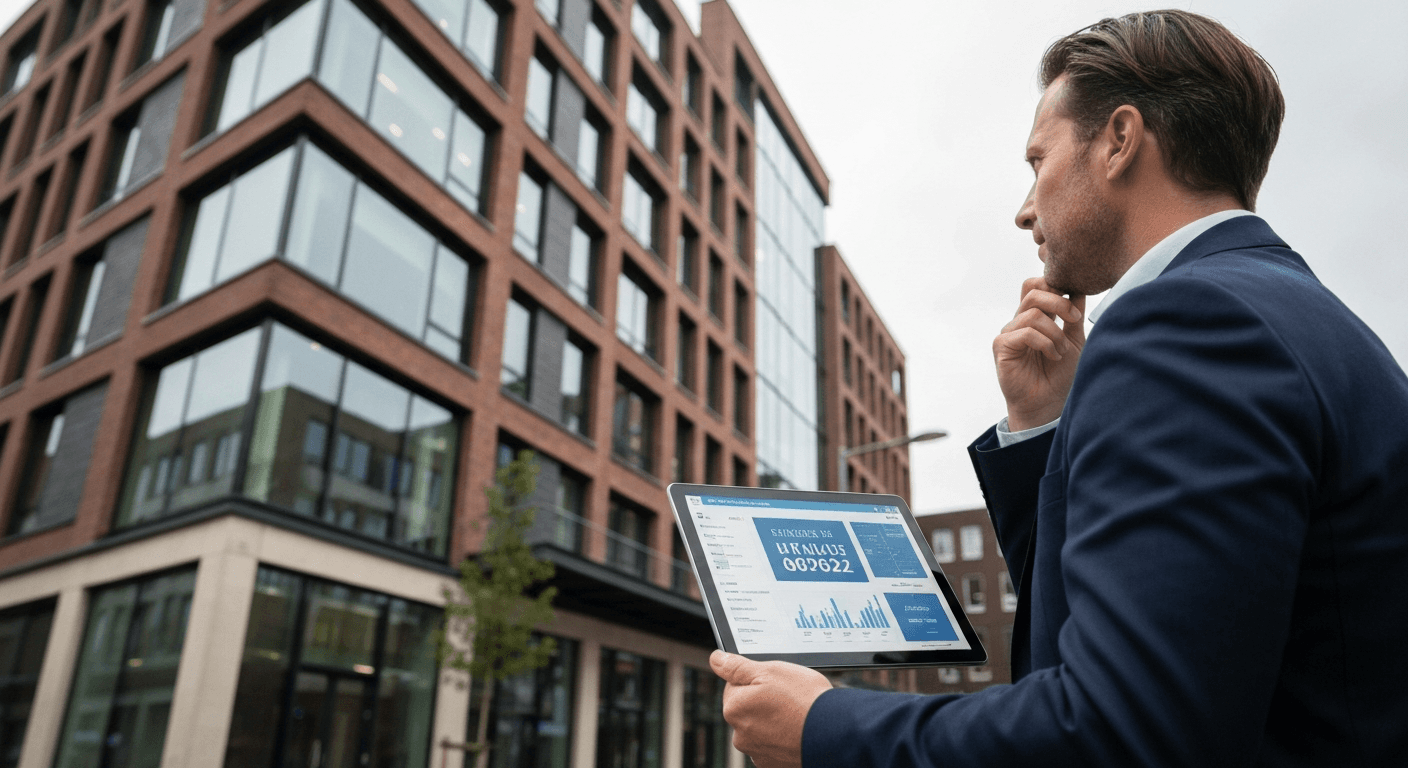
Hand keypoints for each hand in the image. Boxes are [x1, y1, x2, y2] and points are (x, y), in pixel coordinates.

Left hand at [710, 650, 832, 767]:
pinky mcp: (772, 763)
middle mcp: (740, 734)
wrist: (834, 734)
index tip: (774, 683)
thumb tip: (716, 659)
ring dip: (773, 720)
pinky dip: (782, 737)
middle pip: (747, 707)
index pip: (735, 685)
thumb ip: (737, 666)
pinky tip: (797, 730)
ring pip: (760, 726)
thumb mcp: (769, 671)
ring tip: (795, 714)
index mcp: (734, 708)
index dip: (755, 679)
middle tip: (788, 697)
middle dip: (762, 701)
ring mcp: (756, 751)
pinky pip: (773, 744)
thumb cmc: (804, 700)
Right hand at [995, 277, 1085, 429]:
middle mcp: (1020, 321)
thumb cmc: (1060, 376)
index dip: (1055, 285)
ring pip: (1033, 313)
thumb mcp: (1074, 340)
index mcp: (1036, 316)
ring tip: (1062, 351)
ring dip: (1055, 332)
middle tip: (1074, 319)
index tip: (1075, 309)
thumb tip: (1078, 288)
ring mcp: (1009, 332)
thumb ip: (1073, 316)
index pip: (1037, 285)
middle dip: (1059, 302)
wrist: (1049, 405)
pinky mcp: (1002, 346)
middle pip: (1033, 290)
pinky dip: (1045, 343)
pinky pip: (1025, 332)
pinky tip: (1053, 356)